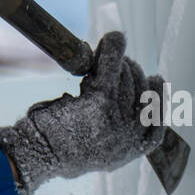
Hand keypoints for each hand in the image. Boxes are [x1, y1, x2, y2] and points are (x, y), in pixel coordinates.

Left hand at [0, 32, 165, 194]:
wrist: (35, 154)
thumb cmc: (56, 150)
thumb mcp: (93, 152)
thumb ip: (113, 136)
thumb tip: (129, 105)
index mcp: (127, 154)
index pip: (156, 128)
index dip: (159, 100)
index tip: (157, 80)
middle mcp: (127, 139)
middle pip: (142, 96)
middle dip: (132, 74)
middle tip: (118, 64)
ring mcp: (116, 121)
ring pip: (127, 79)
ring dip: (118, 63)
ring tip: (103, 61)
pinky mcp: (101, 103)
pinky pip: (112, 68)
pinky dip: (113, 50)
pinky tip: (113, 40)